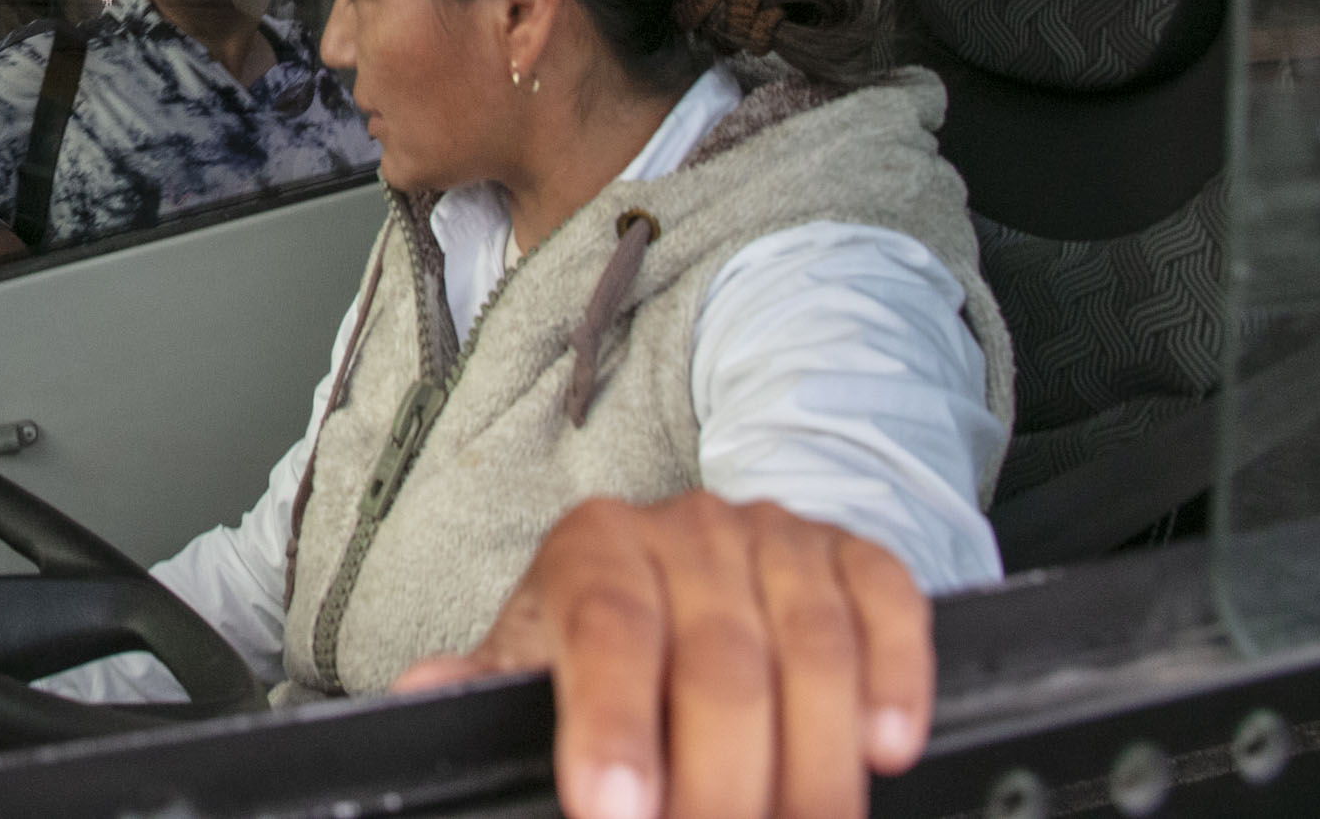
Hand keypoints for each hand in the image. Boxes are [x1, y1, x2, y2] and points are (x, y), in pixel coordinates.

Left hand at [391, 494, 931, 818]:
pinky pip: (889, 606)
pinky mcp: (852, 555)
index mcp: (593, 549)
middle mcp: (686, 529)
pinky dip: (896, 680)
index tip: (618, 814)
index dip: (614, 728)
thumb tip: (423, 694)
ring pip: (811, 644)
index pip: (607, 632)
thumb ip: (487, 684)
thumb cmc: (602, 641)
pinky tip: (887, 750)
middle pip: (720, 658)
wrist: (686, 569)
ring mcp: (776, 536)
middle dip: (724, 783)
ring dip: (815, 763)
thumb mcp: (537, 659)